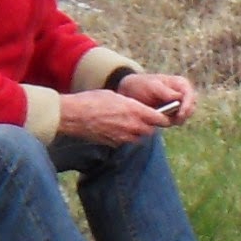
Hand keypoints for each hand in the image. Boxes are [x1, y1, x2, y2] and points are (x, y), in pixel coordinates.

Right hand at [57, 89, 171, 146]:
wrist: (73, 115)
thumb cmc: (92, 100)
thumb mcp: (115, 96)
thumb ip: (130, 104)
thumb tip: (137, 108)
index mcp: (134, 110)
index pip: (159, 118)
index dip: (164, 117)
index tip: (166, 116)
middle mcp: (132, 126)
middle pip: (150, 130)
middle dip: (151, 125)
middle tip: (148, 119)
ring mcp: (123, 137)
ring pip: (139, 137)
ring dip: (139, 132)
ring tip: (133, 124)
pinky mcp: (113, 143)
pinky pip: (126, 141)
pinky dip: (126, 137)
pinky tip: (119, 129)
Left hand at [114, 70, 196, 126]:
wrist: (132, 92)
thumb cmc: (142, 85)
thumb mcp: (152, 85)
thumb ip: (165, 91)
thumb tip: (178, 97)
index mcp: (181, 84)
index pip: (190, 96)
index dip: (187, 105)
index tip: (180, 114)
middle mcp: (184, 95)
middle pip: (191, 107)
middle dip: (184, 115)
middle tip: (173, 121)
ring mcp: (180, 105)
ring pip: (185, 116)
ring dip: (177, 120)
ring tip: (164, 120)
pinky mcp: (174, 114)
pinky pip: (177, 121)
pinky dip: (170, 122)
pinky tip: (160, 121)